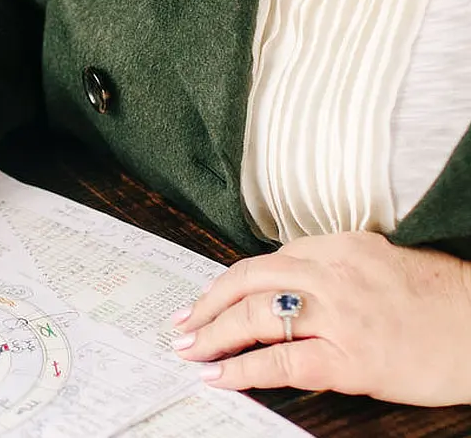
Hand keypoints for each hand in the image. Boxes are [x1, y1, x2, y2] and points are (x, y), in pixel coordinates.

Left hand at [172, 232, 470, 405]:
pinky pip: (280, 361)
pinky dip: (241, 370)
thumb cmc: (441, 301)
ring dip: (212, 334)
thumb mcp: (383, 263)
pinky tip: (219, 376)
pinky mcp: (350, 359)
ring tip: (189, 348)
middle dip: (207, 304)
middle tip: (182, 322)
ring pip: (253, 316)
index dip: (229, 283)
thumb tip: (287, 288)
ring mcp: (340, 316)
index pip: (266, 261)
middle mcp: (334, 274)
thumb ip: (334, 269)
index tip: (209, 297)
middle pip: (248, 281)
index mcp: (340, 247)